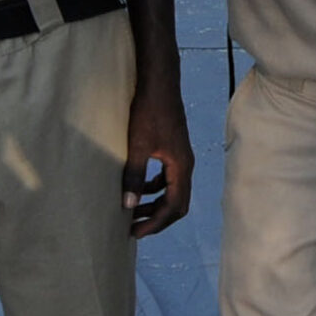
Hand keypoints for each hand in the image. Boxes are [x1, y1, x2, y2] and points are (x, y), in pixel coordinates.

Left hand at [123, 59, 193, 236]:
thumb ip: (134, 176)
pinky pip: (167, 178)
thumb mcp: (137, 145)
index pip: (174, 207)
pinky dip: (154, 189)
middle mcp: (185, 164)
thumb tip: (129, 206)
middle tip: (134, 229)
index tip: (135, 232)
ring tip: (133, 212)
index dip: (155, 223)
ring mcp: (180, 157)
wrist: (158, 82)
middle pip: (177, 203)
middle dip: (157, 218)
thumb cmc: (148, 111)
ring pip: (172, 191)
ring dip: (155, 204)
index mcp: (181, 167)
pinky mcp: (173, 149)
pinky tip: (138, 189)